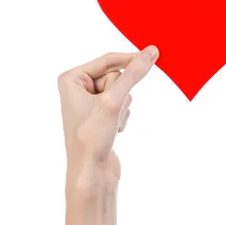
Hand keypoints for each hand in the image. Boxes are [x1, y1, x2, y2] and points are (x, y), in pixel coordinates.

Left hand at [58, 46, 158, 190]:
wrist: (91, 172)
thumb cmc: (92, 137)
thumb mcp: (114, 101)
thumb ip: (133, 74)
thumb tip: (150, 52)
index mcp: (71, 79)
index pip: (109, 60)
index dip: (131, 59)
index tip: (154, 53)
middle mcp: (78, 88)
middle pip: (116, 76)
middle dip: (120, 93)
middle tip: (109, 111)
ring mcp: (91, 102)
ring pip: (122, 91)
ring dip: (123, 107)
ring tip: (110, 124)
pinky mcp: (102, 115)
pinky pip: (123, 104)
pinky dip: (123, 117)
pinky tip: (113, 131)